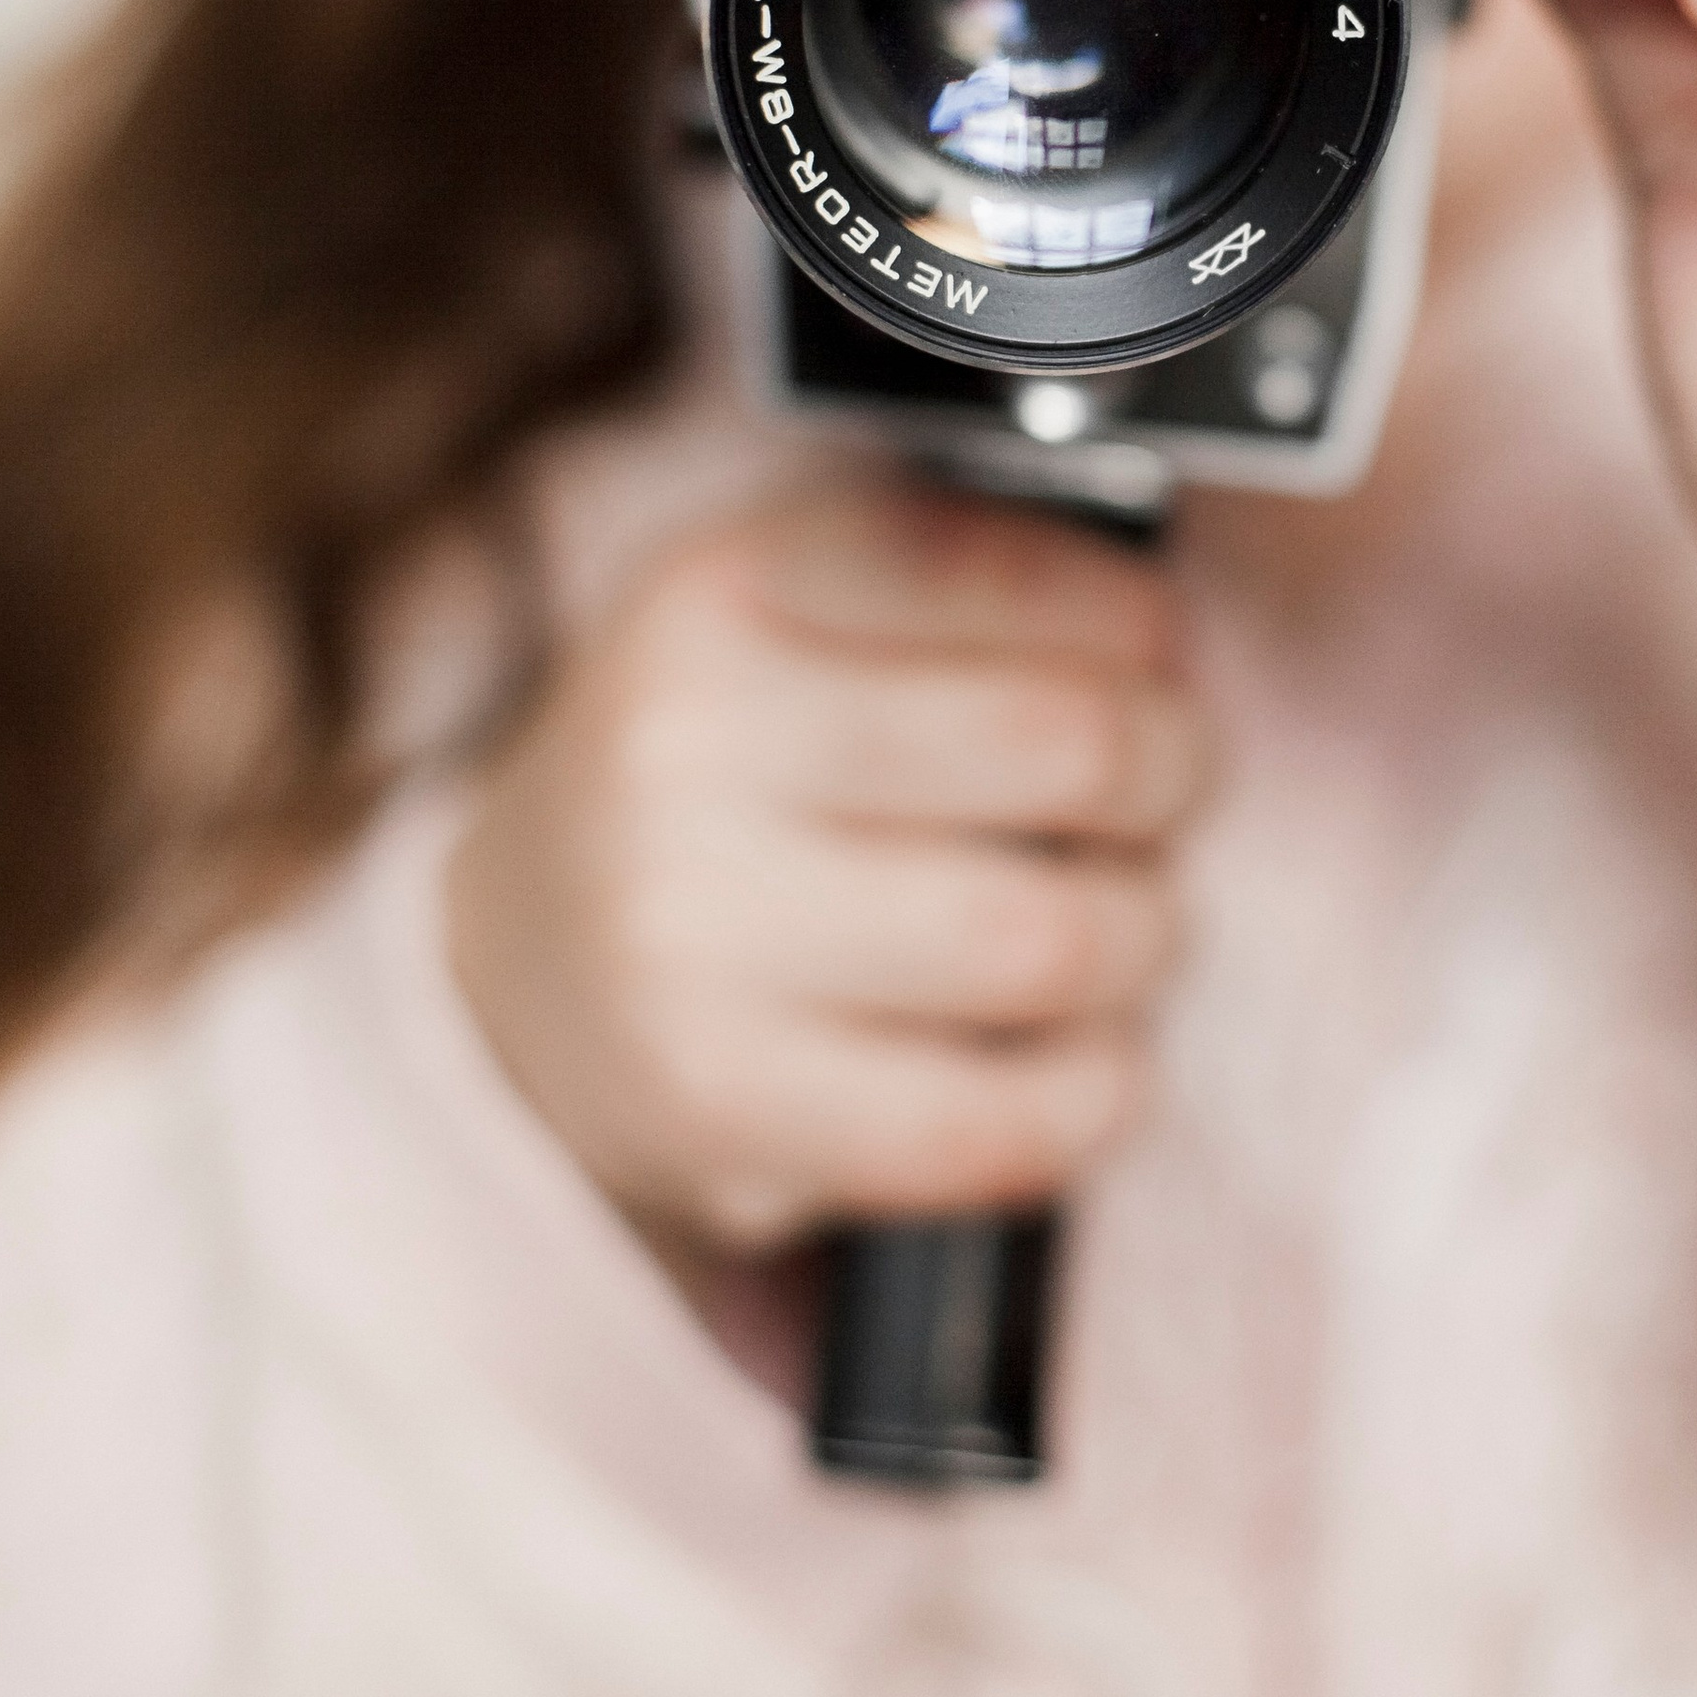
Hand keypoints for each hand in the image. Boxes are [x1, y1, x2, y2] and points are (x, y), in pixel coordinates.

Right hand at [447, 478, 1207, 1249]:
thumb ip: (974, 591)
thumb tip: (1169, 640)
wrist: (524, 958)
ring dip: (1144, 934)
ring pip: (1053, 940)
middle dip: (1171, 770)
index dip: (1135, 626)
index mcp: (725, 591)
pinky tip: (1083, 1055)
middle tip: (1161, 789)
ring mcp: (685, 937)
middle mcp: (684, 747)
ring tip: (1116, 920)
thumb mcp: (804, 612)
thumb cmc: (726, 770)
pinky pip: (995, 1121)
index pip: (1019, 575)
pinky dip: (1095, 1091)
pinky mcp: (718, 1104)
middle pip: (1073, 748)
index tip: (1150, 658)